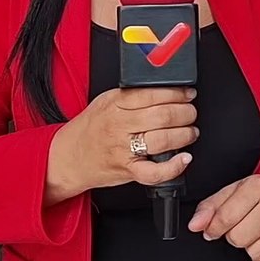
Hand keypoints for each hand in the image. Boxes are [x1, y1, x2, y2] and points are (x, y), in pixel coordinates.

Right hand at [46, 87, 197, 201]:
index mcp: (115, 104)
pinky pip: (154, 172)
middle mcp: (119, 125)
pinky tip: (183, 158)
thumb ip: (131, 95)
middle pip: (162, 115)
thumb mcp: (105, 102)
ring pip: (162, 139)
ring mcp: (123, 148)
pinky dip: (173, 166)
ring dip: (185, 134)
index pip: (152, 93)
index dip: (177, 93)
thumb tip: (164, 88)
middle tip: (191, 112)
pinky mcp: (127, 170)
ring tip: (190, 132)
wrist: (68, 158)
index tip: (187, 94)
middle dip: (185, 113)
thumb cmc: (89, 129)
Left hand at [188, 175, 259, 260]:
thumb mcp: (236, 191)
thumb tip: (195, 224)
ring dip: (251, 248)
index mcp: (258, 186)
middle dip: (235, 236)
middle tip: (245, 226)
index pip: (226, 217)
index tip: (213, 230)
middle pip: (238, 238)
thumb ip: (212, 206)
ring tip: (259, 234)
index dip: (213, 228)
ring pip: (255, 253)